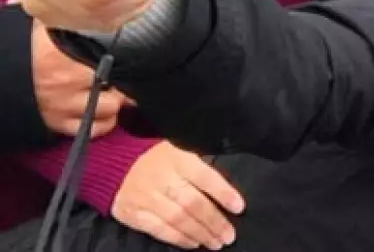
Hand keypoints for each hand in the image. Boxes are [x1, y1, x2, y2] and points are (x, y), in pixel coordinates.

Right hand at [31, 21, 122, 137]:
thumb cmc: (22, 46)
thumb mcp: (45, 23)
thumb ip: (66, 12)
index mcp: (71, 54)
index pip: (118, 56)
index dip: (132, 55)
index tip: (139, 51)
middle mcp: (71, 82)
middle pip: (119, 87)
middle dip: (126, 80)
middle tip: (126, 72)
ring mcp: (64, 106)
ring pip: (109, 111)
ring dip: (114, 101)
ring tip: (114, 89)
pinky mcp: (56, 123)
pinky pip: (90, 130)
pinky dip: (101, 123)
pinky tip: (102, 110)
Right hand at [112, 142, 243, 250]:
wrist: (118, 165)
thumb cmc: (158, 157)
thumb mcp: (180, 149)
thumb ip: (198, 167)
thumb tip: (224, 189)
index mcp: (179, 159)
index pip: (206, 177)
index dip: (223, 193)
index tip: (239, 207)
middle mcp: (164, 179)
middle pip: (193, 203)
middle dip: (214, 221)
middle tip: (229, 235)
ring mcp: (149, 199)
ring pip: (179, 219)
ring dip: (200, 233)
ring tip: (216, 242)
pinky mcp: (136, 214)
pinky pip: (160, 230)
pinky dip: (179, 239)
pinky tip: (194, 243)